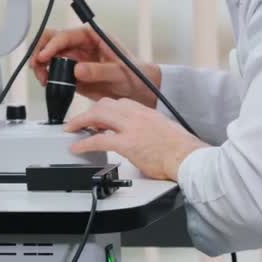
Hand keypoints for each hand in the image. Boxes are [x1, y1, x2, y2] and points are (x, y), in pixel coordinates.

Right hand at [29, 26, 160, 107]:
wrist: (139, 91)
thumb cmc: (134, 75)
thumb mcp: (118, 72)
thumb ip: (98, 71)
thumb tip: (77, 69)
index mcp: (92, 37)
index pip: (65, 36)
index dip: (52, 46)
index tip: (44, 57)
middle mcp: (80, 45)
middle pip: (51, 40)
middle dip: (40, 51)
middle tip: (37, 66)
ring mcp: (75, 59)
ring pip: (49, 56)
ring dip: (41, 65)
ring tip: (44, 79)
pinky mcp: (72, 74)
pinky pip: (54, 72)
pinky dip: (47, 77)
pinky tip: (49, 84)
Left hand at [65, 98, 206, 180]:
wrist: (189, 158)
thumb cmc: (181, 149)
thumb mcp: (162, 129)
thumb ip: (146, 127)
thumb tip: (138, 135)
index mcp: (145, 111)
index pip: (118, 103)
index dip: (103, 109)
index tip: (96, 116)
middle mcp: (136, 115)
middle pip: (104, 105)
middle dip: (87, 113)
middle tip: (77, 122)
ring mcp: (131, 128)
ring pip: (98, 116)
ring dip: (80, 122)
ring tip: (71, 130)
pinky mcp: (127, 144)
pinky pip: (98, 140)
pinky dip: (83, 143)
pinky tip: (76, 148)